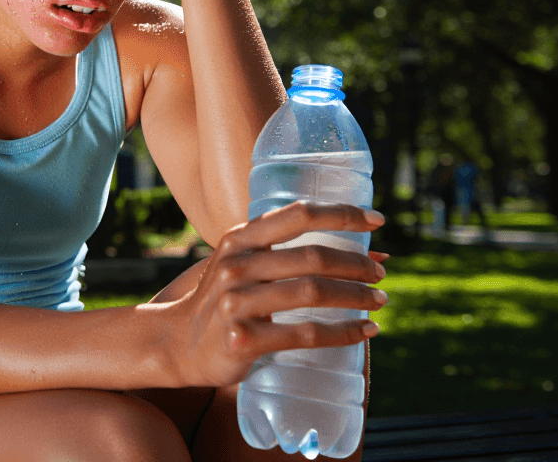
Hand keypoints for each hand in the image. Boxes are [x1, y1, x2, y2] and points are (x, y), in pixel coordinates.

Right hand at [165, 201, 387, 387]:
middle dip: (356, 265)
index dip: (342, 214)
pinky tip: (364, 332)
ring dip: (355, 298)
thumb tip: (374, 255)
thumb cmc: (225, 300)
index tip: (377, 221)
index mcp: (238, 240)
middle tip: (380, 275)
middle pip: (312, 258)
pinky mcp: (243, 339)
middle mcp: (236, 266)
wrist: (177, 343)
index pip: (297, 215)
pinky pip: (305, 334)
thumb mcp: (245, 266)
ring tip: (380, 302)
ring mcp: (236, 302)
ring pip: (312, 294)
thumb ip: (291, 255)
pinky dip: (343, 333)